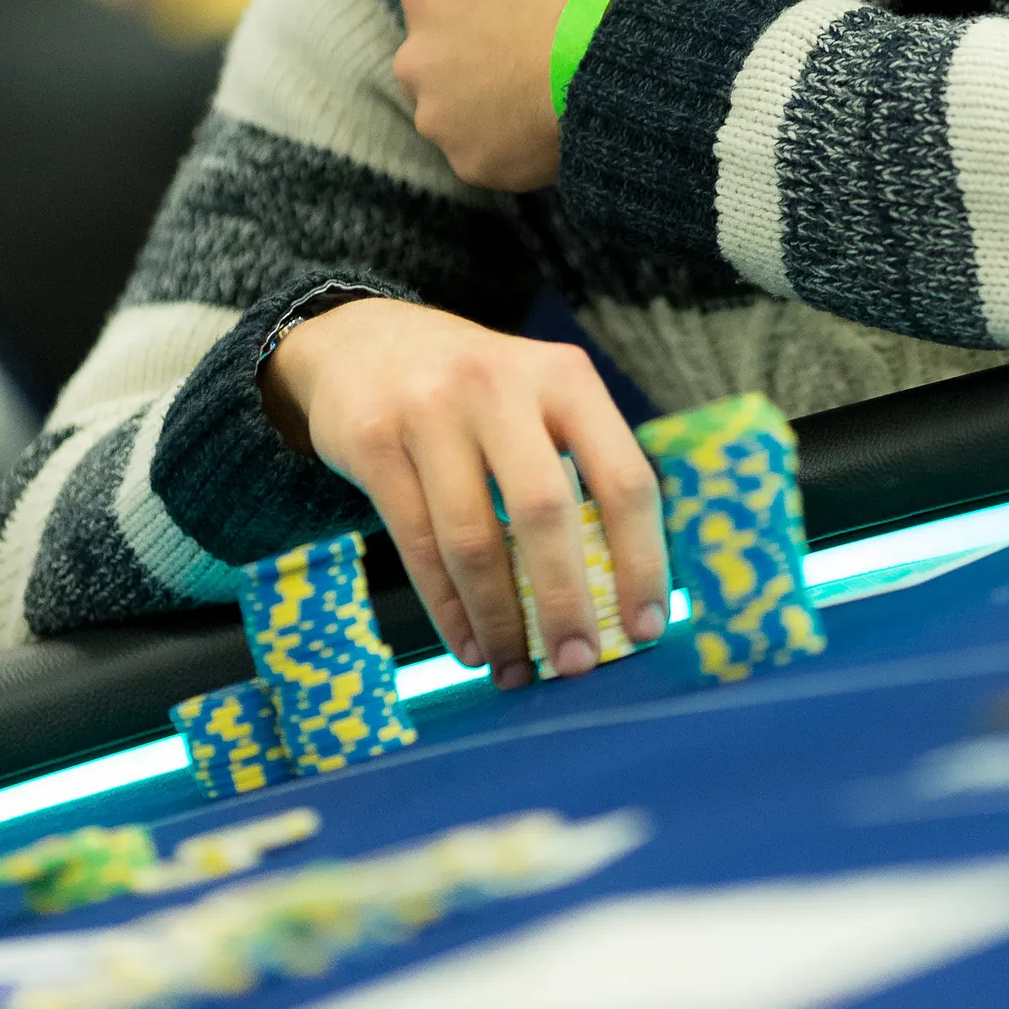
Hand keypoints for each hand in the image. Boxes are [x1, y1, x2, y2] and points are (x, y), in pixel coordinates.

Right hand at [260, 298, 667, 683]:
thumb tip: (617, 589)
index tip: (646, 625)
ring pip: (473, 538)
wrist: (362, 339)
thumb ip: (578, 468)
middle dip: (566, 600)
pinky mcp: (374, 442)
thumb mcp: (537, 396)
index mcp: (565, 376)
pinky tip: (469, 645)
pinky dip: (448, 608)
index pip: (623, 476)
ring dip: (500, 619)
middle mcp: (500, 385)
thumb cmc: (474, 391)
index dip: (642, 558)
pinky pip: (416, 545)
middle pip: (545, 510)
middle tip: (579, 663)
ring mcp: (431, 411)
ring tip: (516, 669)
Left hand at [393, 0, 599, 191]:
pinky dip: (506, 151)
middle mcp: (415, 58)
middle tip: (518, 72)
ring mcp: (437, 117)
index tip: (505, 27)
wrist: (615, 67)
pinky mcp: (467, 163)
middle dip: (463, 71)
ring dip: (481, 115)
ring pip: (450, 119)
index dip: (472, 20)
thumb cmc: (585, 5)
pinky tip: (542, 136)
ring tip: (534, 108)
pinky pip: (481, 157)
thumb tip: (515, 8)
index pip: (433, 10)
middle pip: (429, 67)